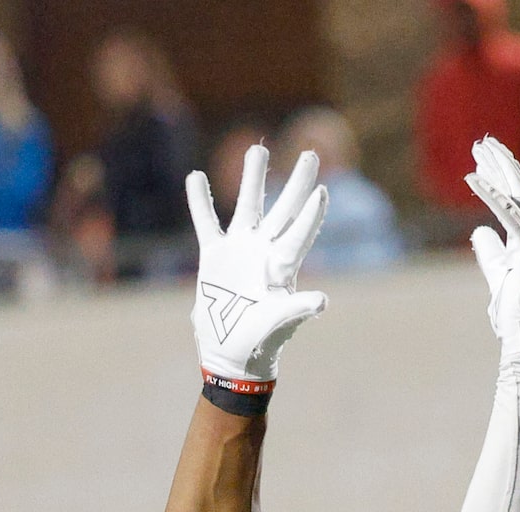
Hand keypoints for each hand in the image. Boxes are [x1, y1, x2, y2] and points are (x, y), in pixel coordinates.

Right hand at [187, 144, 327, 387]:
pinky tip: (196, 177)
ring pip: (248, 206)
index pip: (300, 233)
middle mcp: (264, 253)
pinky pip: (207, 223)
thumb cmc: (260, 343)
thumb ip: (297, 309)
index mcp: (282, 268)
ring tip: (258, 148)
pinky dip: (200, 202)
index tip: (322, 188)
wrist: (230, 354)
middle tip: (310, 152)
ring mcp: (240, 252)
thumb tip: (321, 301)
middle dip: (296, 182)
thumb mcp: (278, 324)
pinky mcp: (214, 257)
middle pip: (283, 210)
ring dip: (253, 178)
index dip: (311, 213)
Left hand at [466, 136, 519, 362]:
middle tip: (481, 143)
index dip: (503, 175)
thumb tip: (479, 231)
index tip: (482, 158)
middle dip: (501, 163)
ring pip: (518, 195)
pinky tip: (473, 179)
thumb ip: (490, 250)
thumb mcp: (498, 272)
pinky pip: (508, 214)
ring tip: (477, 151)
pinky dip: (490, 195)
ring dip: (496, 170)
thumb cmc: (516, 309)